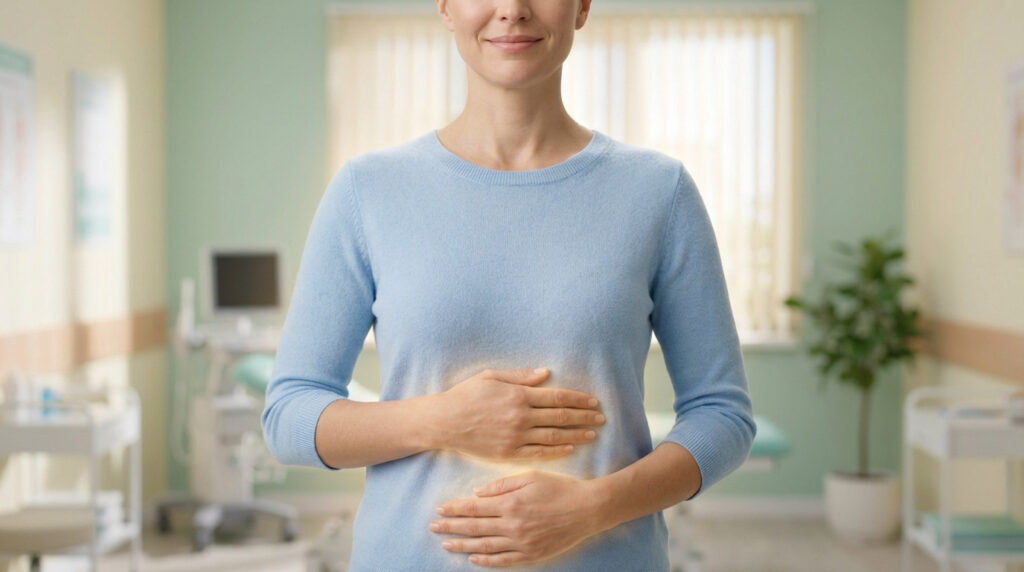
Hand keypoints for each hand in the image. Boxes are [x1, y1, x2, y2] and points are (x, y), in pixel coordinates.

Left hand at [429, 470, 608, 566]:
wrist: (587, 509)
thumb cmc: (559, 488)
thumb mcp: (530, 476)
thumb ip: (501, 485)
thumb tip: (477, 493)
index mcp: (511, 503)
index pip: (474, 508)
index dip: (454, 510)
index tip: (439, 509)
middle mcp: (513, 525)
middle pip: (474, 528)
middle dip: (451, 527)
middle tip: (433, 527)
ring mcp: (522, 542)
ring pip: (485, 546)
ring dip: (463, 545)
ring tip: (446, 544)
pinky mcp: (532, 554)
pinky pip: (504, 560)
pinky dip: (487, 561)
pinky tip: (474, 559)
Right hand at [431, 368, 604, 460]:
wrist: (444, 422)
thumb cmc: (466, 395)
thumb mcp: (491, 377)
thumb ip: (521, 376)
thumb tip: (546, 373)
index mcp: (518, 395)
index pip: (557, 397)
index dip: (578, 399)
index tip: (593, 401)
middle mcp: (520, 416)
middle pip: (561, 417)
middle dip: (584, 416)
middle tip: (601, 417)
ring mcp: (515, 436)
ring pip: (554, 436)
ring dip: (577, 434)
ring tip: (593, 434)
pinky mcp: (508, 452)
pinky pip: (539, 452)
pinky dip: (557, 450)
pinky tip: (570, 447)